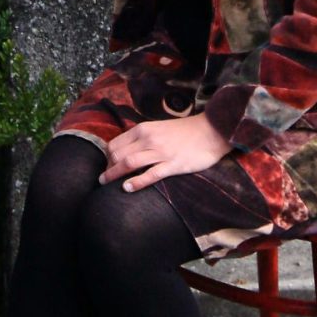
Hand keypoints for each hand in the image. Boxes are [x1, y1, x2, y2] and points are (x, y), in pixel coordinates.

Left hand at [99, 112, 231, 192]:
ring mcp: (160, 152)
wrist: (211, 131)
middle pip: (118, 154)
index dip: (107, 157)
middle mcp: (148, 139)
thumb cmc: (185, 131)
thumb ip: (143, 137)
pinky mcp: (173, 165)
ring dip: (113, 174)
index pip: (115, 143)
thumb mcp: (159, 128)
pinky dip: (136, 182)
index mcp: (143, 129)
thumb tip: (127, 149)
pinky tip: (127, 188)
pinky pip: (150, 175)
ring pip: (129, 163)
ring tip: (105, 184)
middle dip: (107, 167)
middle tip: (104, 178)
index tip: (107, 166)